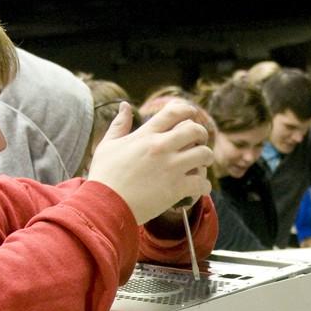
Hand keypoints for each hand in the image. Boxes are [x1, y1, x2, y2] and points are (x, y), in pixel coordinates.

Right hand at [87, 101, 212, 223]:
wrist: (106, 205)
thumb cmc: (104, 176)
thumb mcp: (107, 145)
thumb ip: (119, 125)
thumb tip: (125, 105)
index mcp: (146, 134)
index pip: (174, 112)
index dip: (187, 110)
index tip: (192, 115)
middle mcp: (161, 147)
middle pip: (194, 130)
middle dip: (202, 134)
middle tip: (201, 142)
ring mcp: (170, 167)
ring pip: (203, 154)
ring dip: (206, 159)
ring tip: (202, 165)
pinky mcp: (175, 189)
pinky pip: (201, 182)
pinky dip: (204, 185)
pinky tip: (201, 188)